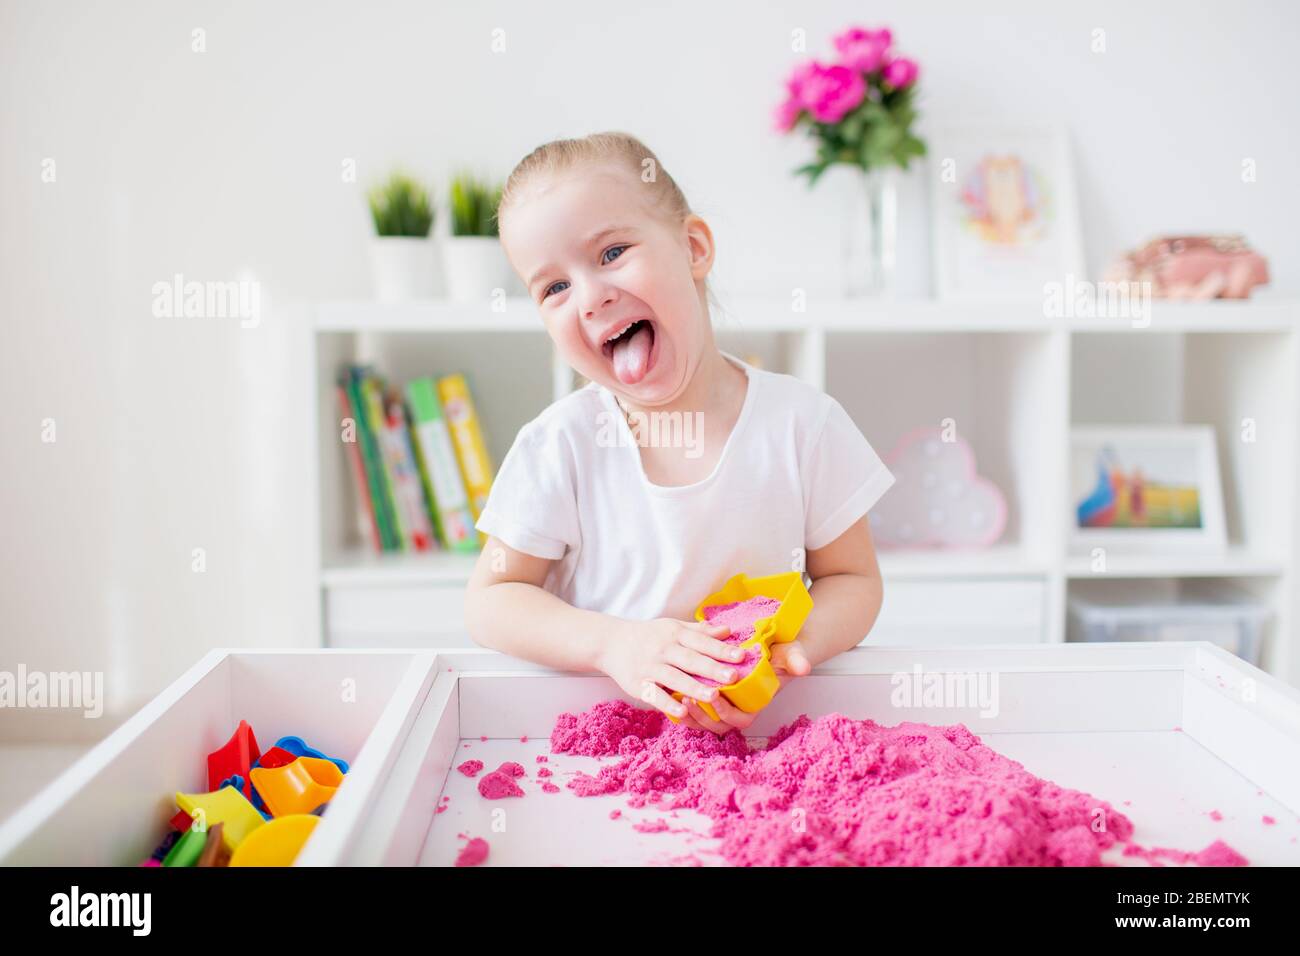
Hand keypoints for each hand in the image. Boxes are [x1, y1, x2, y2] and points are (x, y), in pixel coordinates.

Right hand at [597, 617, 747, 719]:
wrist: (611, 642)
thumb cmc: (649, 636)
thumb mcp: (673, 627)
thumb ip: (700, 631)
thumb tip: (727, 631)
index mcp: (675, 634)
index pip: (701, 641)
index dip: (721, 649)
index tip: (741, 656)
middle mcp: (663, 649)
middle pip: (690, 660)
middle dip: (712, 668)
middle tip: (733, 676)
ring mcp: (650, 667)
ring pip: (674, 678)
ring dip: (694, 687)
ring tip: (714, 696)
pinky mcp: (638, 684)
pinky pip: (654, 695)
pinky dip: (668, 704)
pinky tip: (683, 712)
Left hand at [680, 640, 811, 735]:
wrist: (773, 648)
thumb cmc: (779, 654)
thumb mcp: (789, 655)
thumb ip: (795, 661)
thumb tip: (803, 667)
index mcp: (755, 704)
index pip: (739, 719)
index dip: (726, 712)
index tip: (716, 695)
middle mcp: (739, 710)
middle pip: (717, 726)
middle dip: (702, 716)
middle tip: (689, 699)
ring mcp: (724, 708)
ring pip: (703, 722)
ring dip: (689, 715)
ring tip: (677, 698)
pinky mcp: (710, 701)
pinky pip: (694, 712)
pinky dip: (682, 707)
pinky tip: (670, 694)